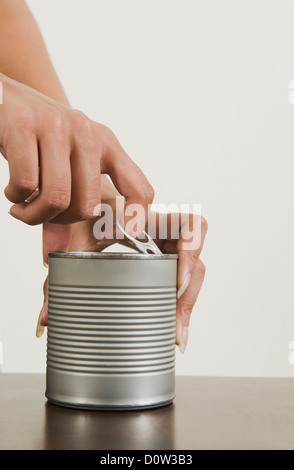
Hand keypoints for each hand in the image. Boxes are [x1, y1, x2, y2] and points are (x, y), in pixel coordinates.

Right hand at [0, 73, 153, 254]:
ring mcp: (57, 127)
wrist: (5, 98)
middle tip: (40, 214)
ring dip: (33, 215)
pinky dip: (15, 197)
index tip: (119, 235)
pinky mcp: (25, 126)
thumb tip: (55, 252)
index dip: (137, 218)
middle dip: (59, 221)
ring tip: (22, 207)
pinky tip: (13, 190)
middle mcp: (87, 134)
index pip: (139, 187)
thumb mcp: (63, 164)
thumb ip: (66, 204)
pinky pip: (26, 184)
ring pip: (57, 198)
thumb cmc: (38, 138)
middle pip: (87, 206)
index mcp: (106, 144)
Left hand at [37, 204, 207, 354]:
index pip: (189, 225)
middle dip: (188, 293)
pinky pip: (182, 279)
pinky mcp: (164, 259)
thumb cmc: (87, 211)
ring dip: (186, 303)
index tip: (175, 283)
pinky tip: (176, 327)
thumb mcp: (75, 237)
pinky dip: (181, 302)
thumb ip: (60, 273)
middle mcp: (165, 232)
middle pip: (195, 259)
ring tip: (177, 335)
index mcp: (150, 218)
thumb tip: (45, 319)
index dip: (191, 252)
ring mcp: (167, 246)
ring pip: (193, 273)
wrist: (89, 201)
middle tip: (175, 323)